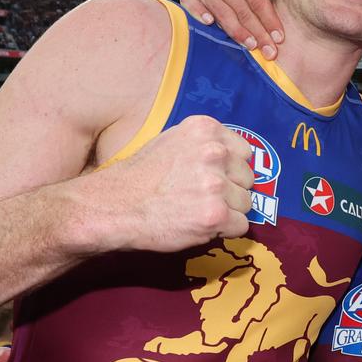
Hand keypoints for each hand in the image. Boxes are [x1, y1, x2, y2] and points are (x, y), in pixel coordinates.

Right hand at [90, 115, 254, 252]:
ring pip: (246, 204)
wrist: (113, 207)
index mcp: (206, 129)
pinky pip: (240, 227)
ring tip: (196, 212)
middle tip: (200, 199)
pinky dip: (224, 232)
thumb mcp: (172, 142)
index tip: (214, 178)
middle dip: (231, 192)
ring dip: (227, 212)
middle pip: (248, 179)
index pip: (244, 152)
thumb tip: (234, 159)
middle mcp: (215, 152)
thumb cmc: (140, 177)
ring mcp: (216, 184)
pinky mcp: (216, 214)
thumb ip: (204, 146)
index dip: (231, 170)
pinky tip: (198, 226)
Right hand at [179, 0, 283, 57]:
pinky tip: (209, 23)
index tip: (279, 38)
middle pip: (242, 9)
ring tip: (250, 46)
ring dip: (237, 31)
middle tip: (268, 51)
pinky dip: (199, 13)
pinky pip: (192, 5)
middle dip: (258, 32)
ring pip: (223, 12)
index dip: (270, 20)